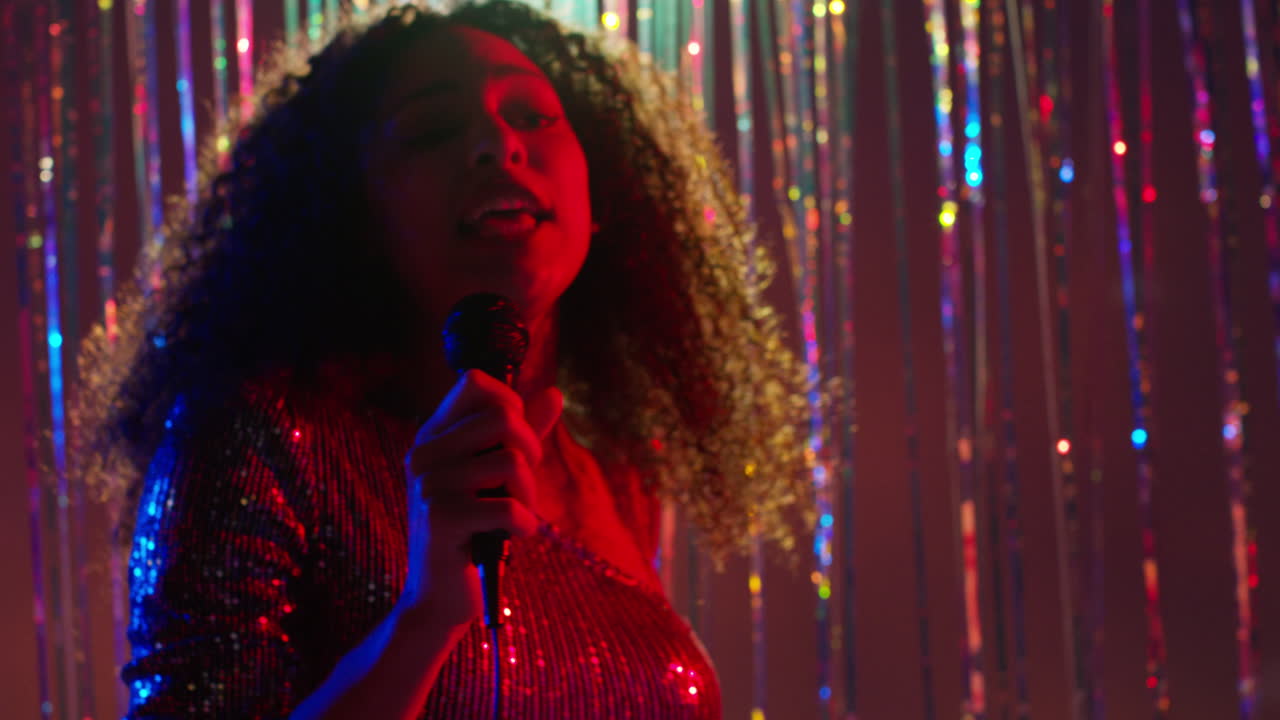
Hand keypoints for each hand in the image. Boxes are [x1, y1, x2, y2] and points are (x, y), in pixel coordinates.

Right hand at [397, 369, 562, 631]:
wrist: (440, 598)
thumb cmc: (474, 532)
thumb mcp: (498, 478)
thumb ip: (523, 434)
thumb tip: (555, 394)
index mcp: (433, 437)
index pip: (475, 382)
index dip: (511, 404)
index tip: (515, 442)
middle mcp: (424, 454)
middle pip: (503, 417)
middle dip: (531, 452)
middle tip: (523, 487)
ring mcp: (428, 485)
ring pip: (512, 462)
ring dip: (529, 496)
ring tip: (516, 518)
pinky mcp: (441, 519)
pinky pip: (510, 507)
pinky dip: (525, 526)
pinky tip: (511, 538)